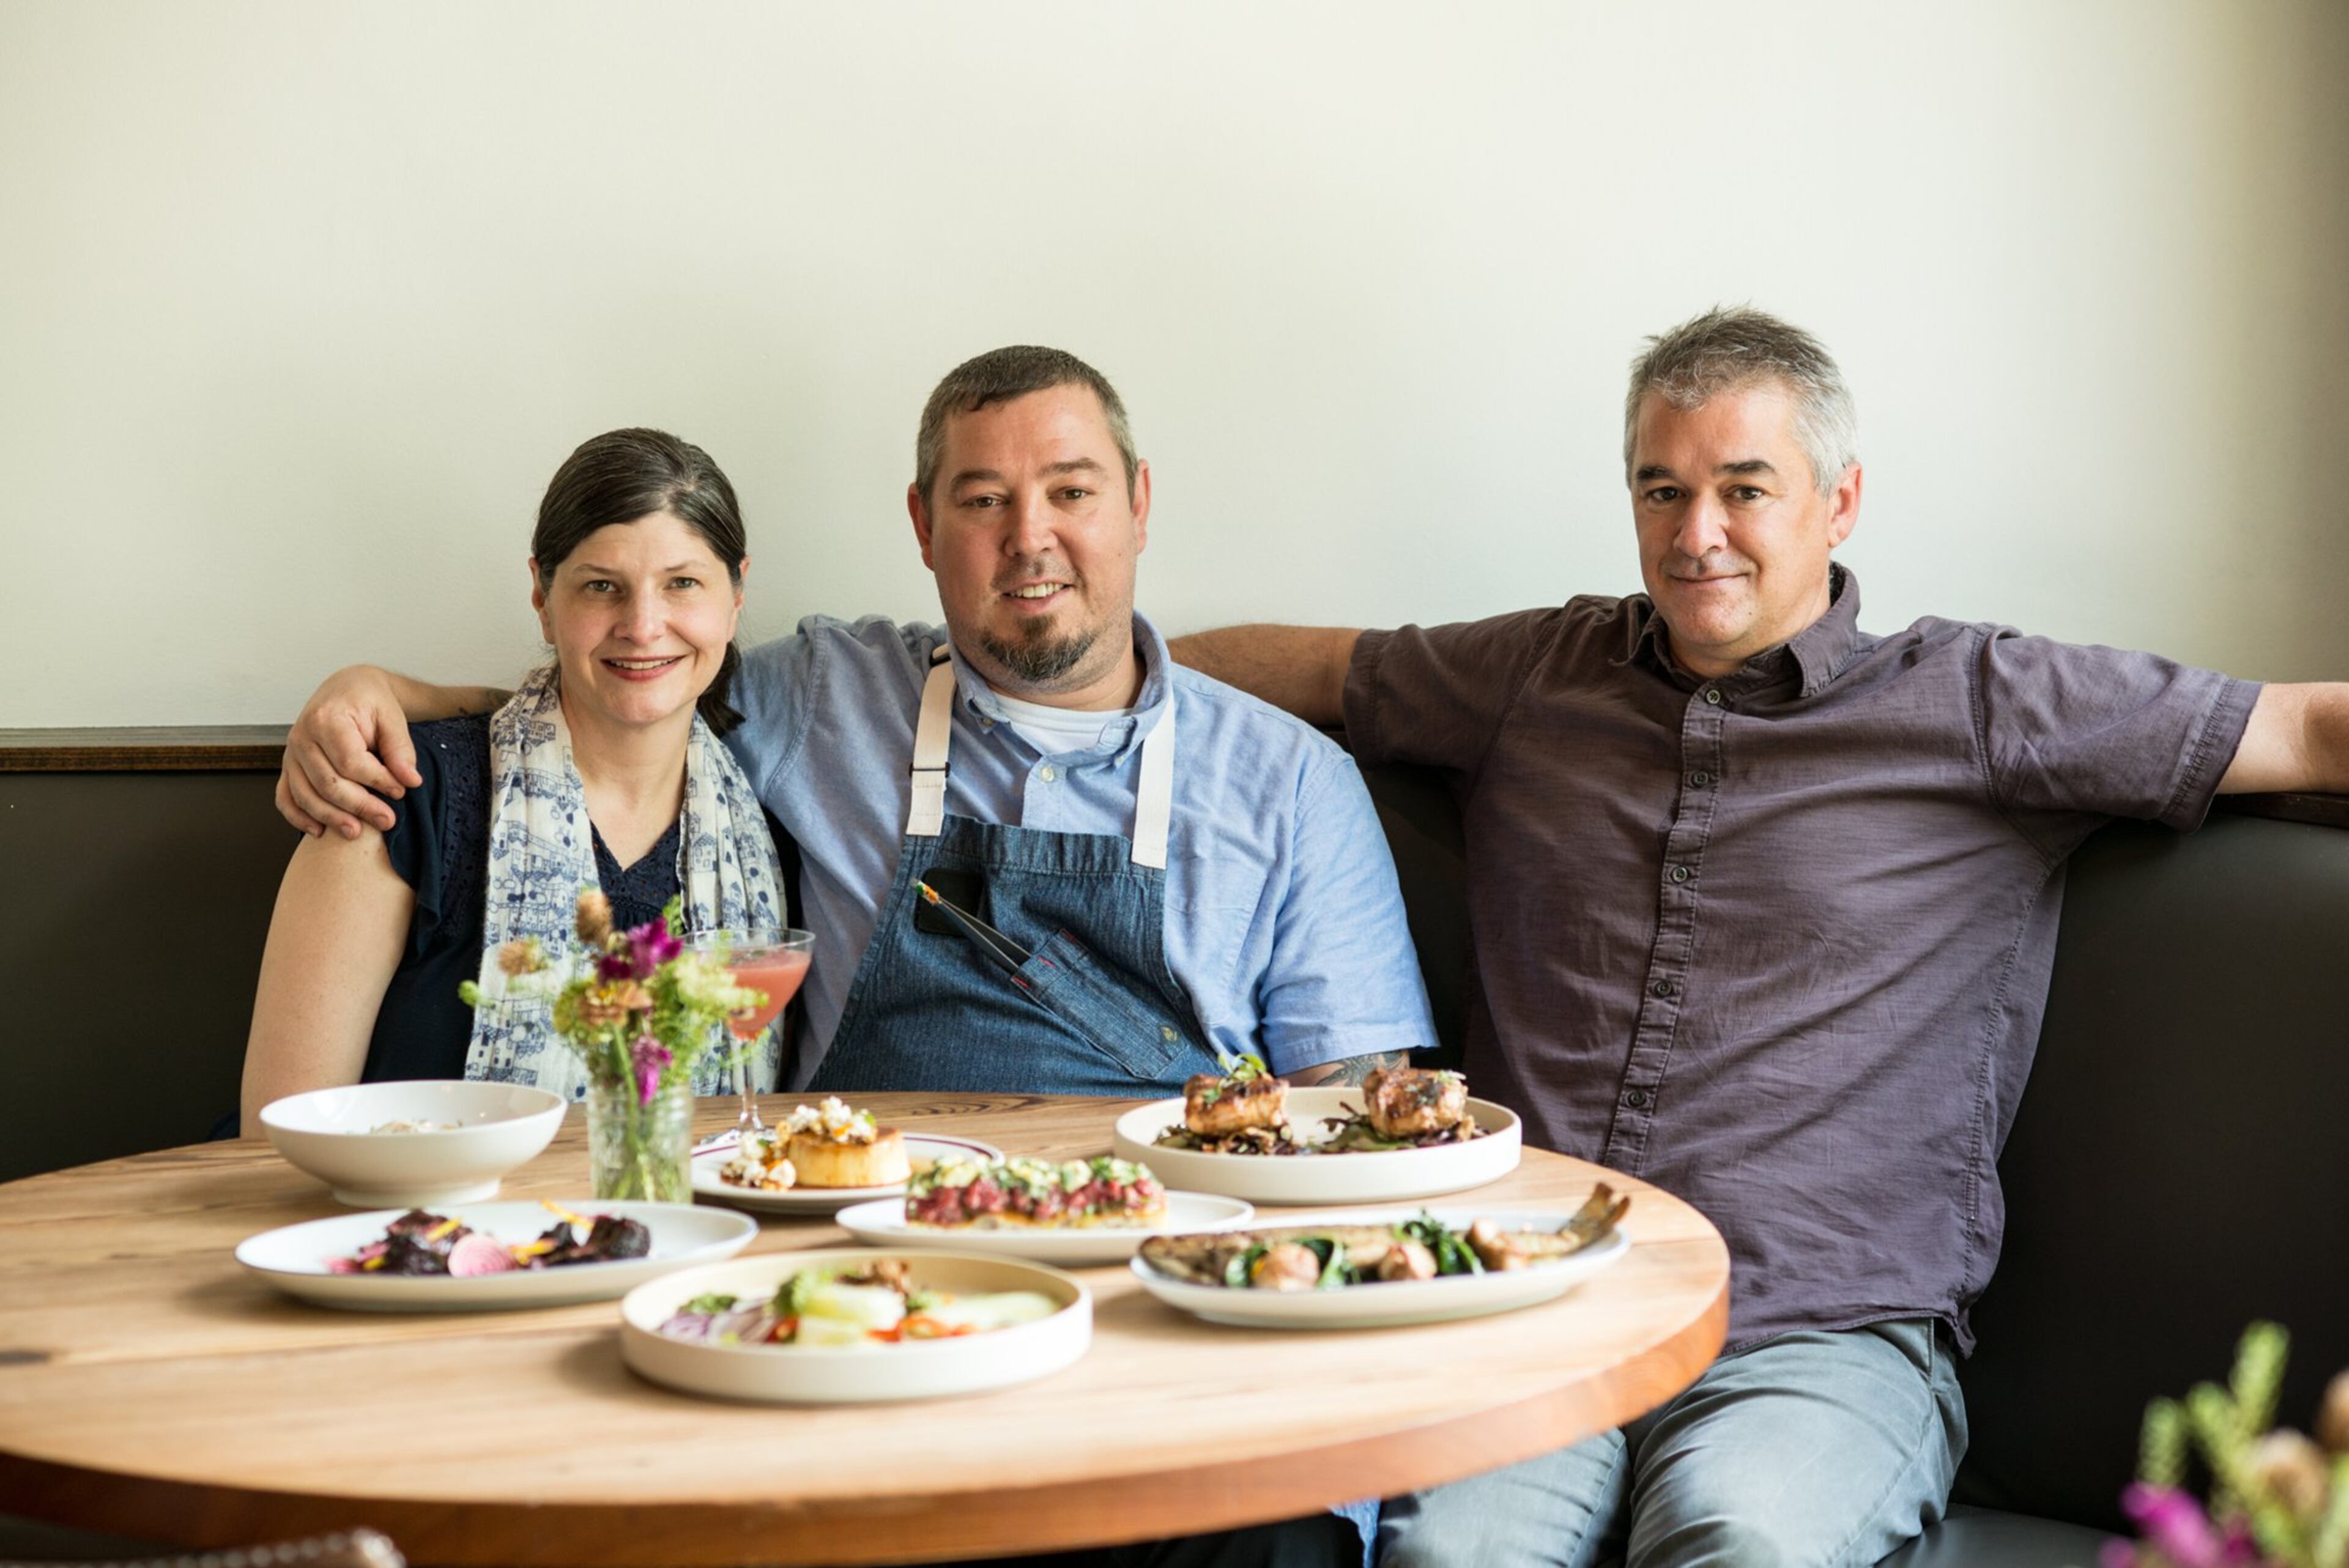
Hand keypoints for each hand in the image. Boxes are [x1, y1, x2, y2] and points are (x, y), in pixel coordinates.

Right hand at [276, 666, 421, 837]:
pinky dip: (298, 816)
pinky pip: (285, 796)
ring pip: (305, 795)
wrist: (347, 688)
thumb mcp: (392, 716)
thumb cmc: (370, 702)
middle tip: (387, 821)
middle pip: (327, 783)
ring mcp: (291, 753)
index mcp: (327, 719)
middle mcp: (302, 736)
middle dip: (359, 806)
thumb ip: (400, 749)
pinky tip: (319, 831)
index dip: (378, 782)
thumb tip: (410, 780)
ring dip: (331, 818)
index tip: (401, 791)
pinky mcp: (289, 766)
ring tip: (357, 833)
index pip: (351, 762)